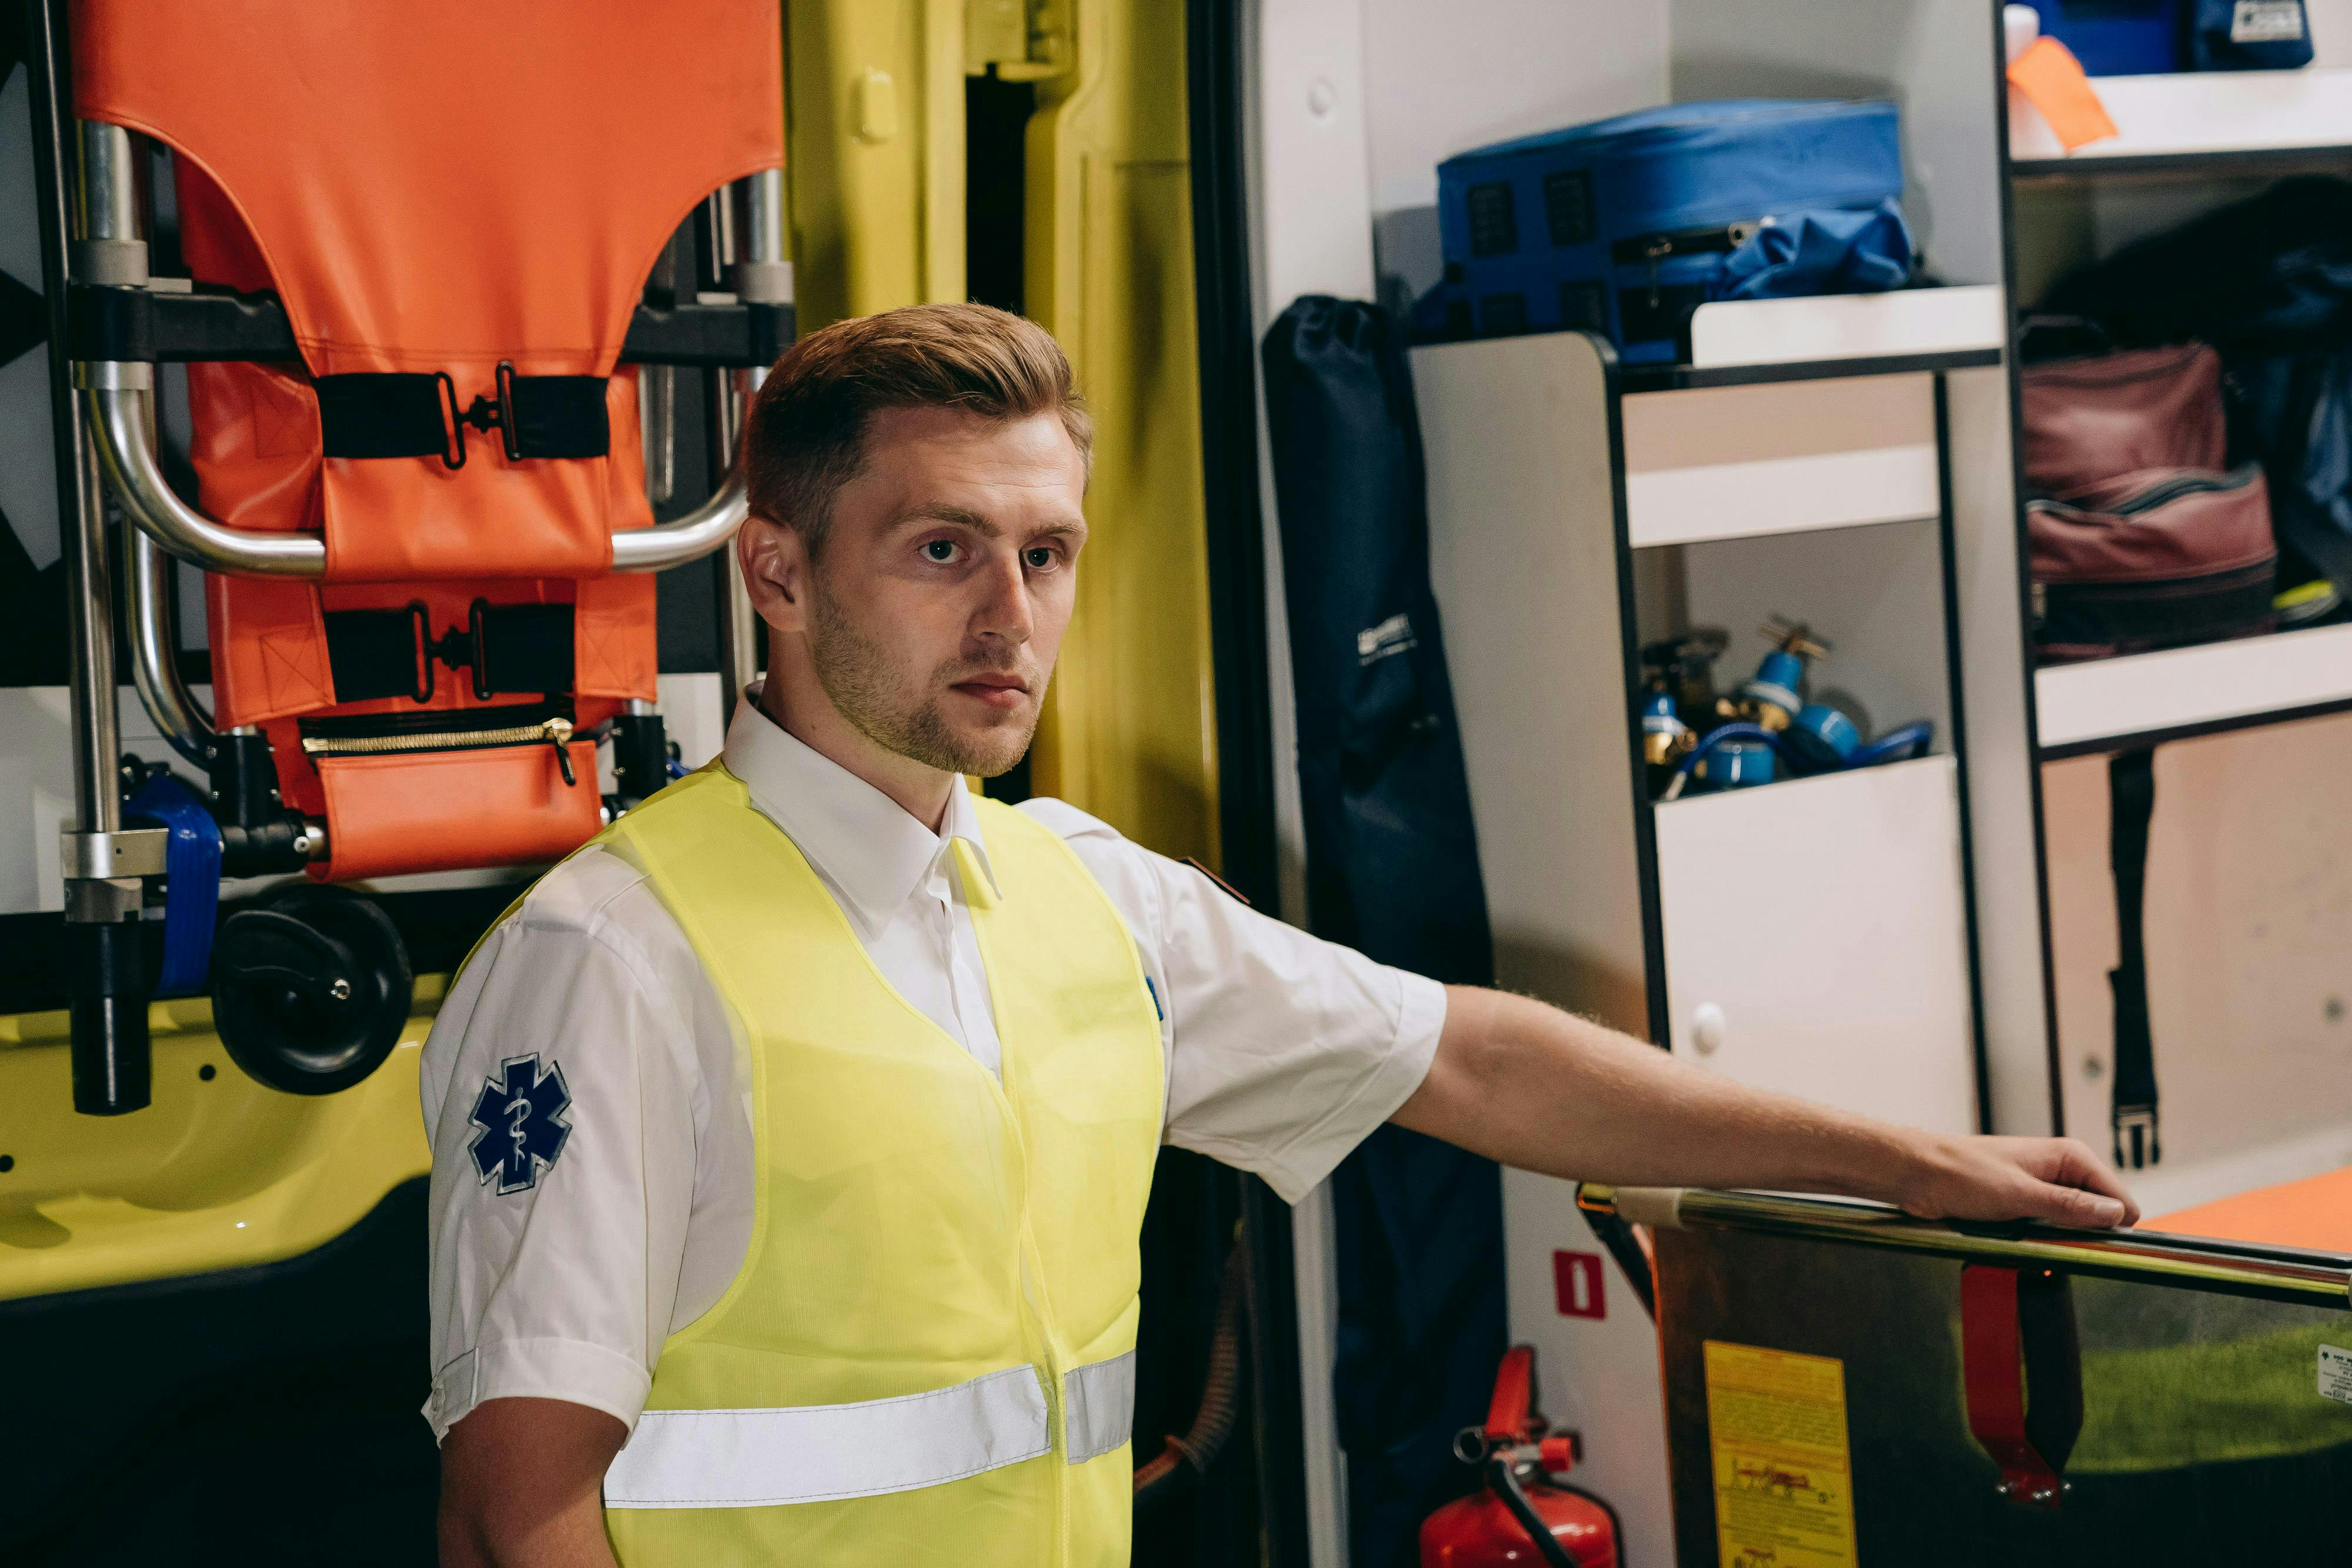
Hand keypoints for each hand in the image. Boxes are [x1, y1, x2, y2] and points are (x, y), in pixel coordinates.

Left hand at [1893, 1134, 2138, 1228]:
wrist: (1917, 1174)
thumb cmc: (1960, 1173)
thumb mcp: (2019, 1194)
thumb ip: (2069, 1205)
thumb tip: (2114, 1213)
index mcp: (2069, 1157)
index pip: (2119, 1199)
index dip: (2112, 1226)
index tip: (2098, 1246)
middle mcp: (2061, 1171)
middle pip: (2099, 1215)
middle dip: (2083, 1234)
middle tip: (2053, 1242)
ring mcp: (2043, 1189)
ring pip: (2073, 1226)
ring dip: (2058, 1240)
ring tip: (2028, 1238)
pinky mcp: (2025, 1206)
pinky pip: (2048, 1230)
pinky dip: (2039, 1240)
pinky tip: (2020, 1240)